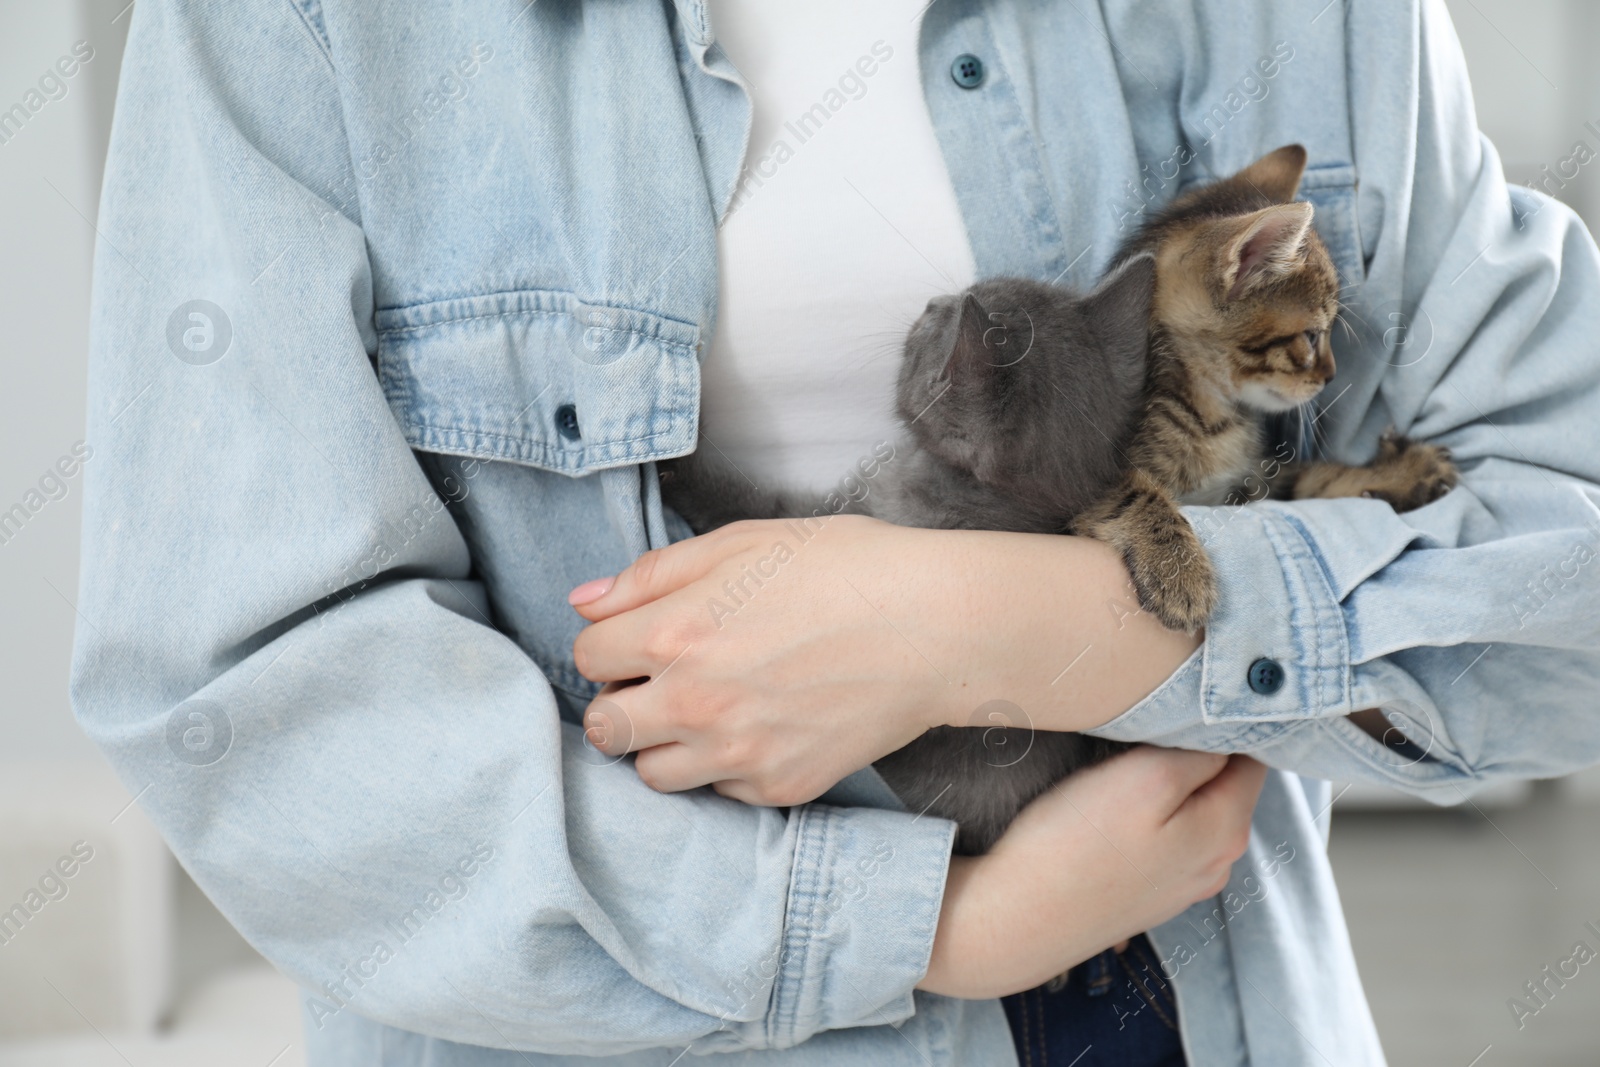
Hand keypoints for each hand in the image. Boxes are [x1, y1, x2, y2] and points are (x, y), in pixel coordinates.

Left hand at [570, 516, 1198, 804]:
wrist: (936, 625)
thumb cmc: (845, 568)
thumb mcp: (743, 542)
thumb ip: (653, 574)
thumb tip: (584, 602)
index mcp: (675, 633)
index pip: (586, 656)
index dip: (609, 642)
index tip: (639, 637)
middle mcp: (695, 703)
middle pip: (603, 728)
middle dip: (619, 701)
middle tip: (658, 681)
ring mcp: (737, 755)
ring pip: (651, 774)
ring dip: (663, 743)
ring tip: (707, 708)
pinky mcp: (780, 787)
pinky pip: (720, 793)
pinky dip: (726, 766)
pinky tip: (761, 725)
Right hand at [919, 748, 1267, 998]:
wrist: (1017, 918)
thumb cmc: (1073, 843)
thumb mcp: (1145, 777)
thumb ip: (1200, 754)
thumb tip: (1229, 740)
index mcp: (1226, 830)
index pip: (1253, 756)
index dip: (1225, 723)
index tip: (1186, 701)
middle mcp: (1217, 863)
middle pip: (1225, 786)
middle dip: (1197, 753)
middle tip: (1149, 725)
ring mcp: (1182, 885)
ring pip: (1194, 812)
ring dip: (1172, 786)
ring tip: (1126, 764)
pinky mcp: (1146, 894)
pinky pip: (1165, 840)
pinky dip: (1150, 817)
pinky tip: (1112, 811)